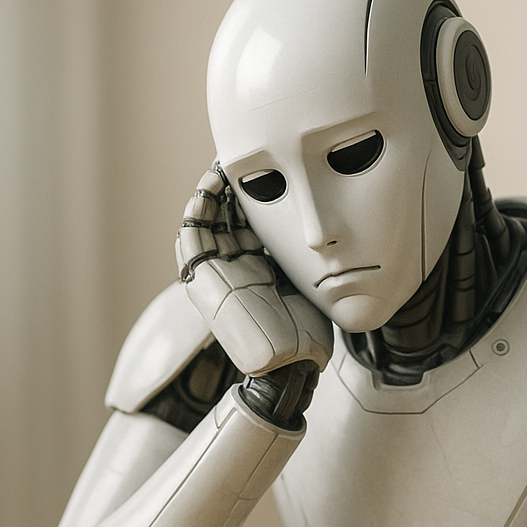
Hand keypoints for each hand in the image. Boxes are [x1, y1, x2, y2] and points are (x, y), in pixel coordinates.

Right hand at [176, 167, 332, 376]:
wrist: (287, 367)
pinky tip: (210, 186)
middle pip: (228, 217)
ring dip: (213, 193)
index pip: (253, 221)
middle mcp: (235, 269)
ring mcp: (217, 275)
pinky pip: (190, 239)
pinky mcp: (201, 281)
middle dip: (234, 187)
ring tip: (224, 165)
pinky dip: (197, 210)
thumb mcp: (312, 286)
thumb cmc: (305, 338)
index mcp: (260, 269)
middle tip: (244, 159)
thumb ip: (313, 263)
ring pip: (206, 222)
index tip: (272, 166)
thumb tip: (337, 236)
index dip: (258, 194)